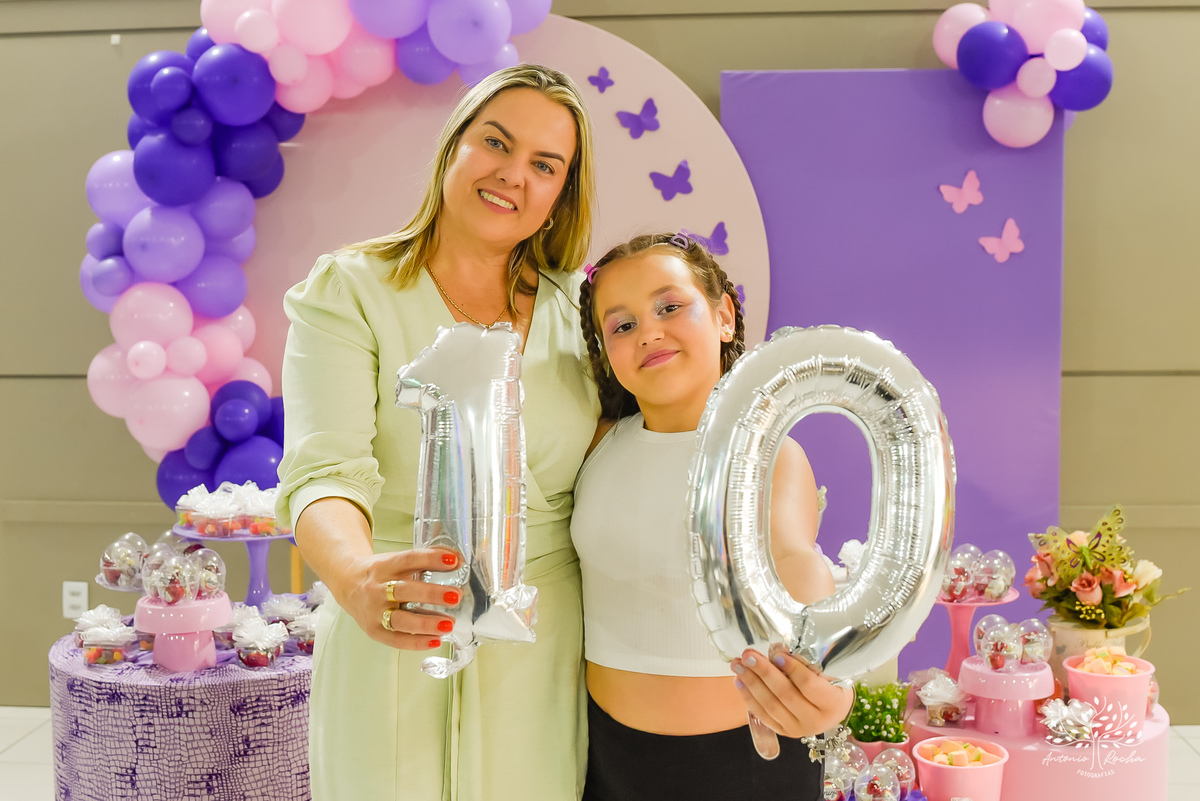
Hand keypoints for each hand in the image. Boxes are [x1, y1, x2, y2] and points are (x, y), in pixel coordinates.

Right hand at [337, 547, 463, 650]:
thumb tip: (457, 561)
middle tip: (456, 596)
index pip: (408, 559)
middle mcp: (376, 589)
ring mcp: (373, 612)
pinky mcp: (373, 630)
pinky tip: (436, 640)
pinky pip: (396, 640)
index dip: (431, 559)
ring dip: (426, 623)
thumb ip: (423, 561)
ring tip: (449, 624)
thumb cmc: (381, 572)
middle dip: (431, 594)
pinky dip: (417, 642)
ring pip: (399, 620)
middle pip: (403, 591)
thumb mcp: (397, 560)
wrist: (348, 584)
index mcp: (383, 566)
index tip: (453, 561)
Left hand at [731, 644, 853, 738]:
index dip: (791, 668)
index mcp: (833, 703)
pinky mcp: (784, 732)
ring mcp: (799, 729)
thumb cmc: (830, 684)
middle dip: (764, 672)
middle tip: (748, 655)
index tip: (776, 653)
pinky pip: (763, 715)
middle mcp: (816, 720)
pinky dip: (748, 697)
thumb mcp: (826, 671)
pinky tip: (739, 681)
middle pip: (785, 694)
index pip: (808, 684)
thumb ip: (804, 662)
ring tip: (738, 665)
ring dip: (751, 683)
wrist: (832, 709)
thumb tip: (776, 650)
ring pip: (771, 706)